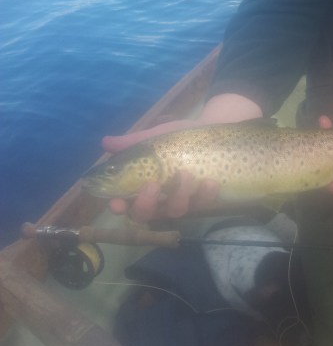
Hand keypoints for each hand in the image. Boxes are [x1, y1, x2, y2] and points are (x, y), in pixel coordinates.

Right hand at [102, 93, 261, 222]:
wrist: (212, 131)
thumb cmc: (178, 138)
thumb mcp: (156, 138)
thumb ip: (133, 143)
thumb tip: (105, 142)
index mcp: (142, 186)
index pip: (124, 204)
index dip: (118, 206)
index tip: (117, 202)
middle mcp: (159, 199)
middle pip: (145, 215)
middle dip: (146, 204)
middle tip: (152, 185)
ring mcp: (182, 201)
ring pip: (175, 211)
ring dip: (178, 195)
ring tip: (186, 174)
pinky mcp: (204, 200)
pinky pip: (203, 204)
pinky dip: (205, 195)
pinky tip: (210, 182)